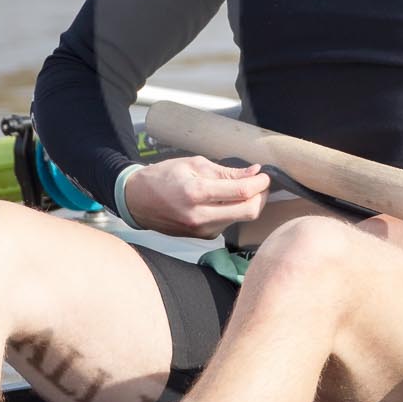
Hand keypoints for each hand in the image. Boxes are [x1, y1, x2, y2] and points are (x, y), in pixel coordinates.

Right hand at [123, 157, 270, 236]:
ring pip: (240, 219)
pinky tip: (226, 201)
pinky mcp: (202, 237)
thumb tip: (254, 172)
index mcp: (196, 192)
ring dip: (248, 204)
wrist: (137, 201)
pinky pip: (228, 223)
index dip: (260, 183)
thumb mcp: (193, 164)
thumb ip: (226, 171)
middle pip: (248, 212)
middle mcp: (200, 216)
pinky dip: (234, 211)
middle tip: (262, 184)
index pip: (241, 192)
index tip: (266, 175)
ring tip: (244, 189)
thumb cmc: (163, 177)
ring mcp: (201, 230)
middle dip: (261, 197)